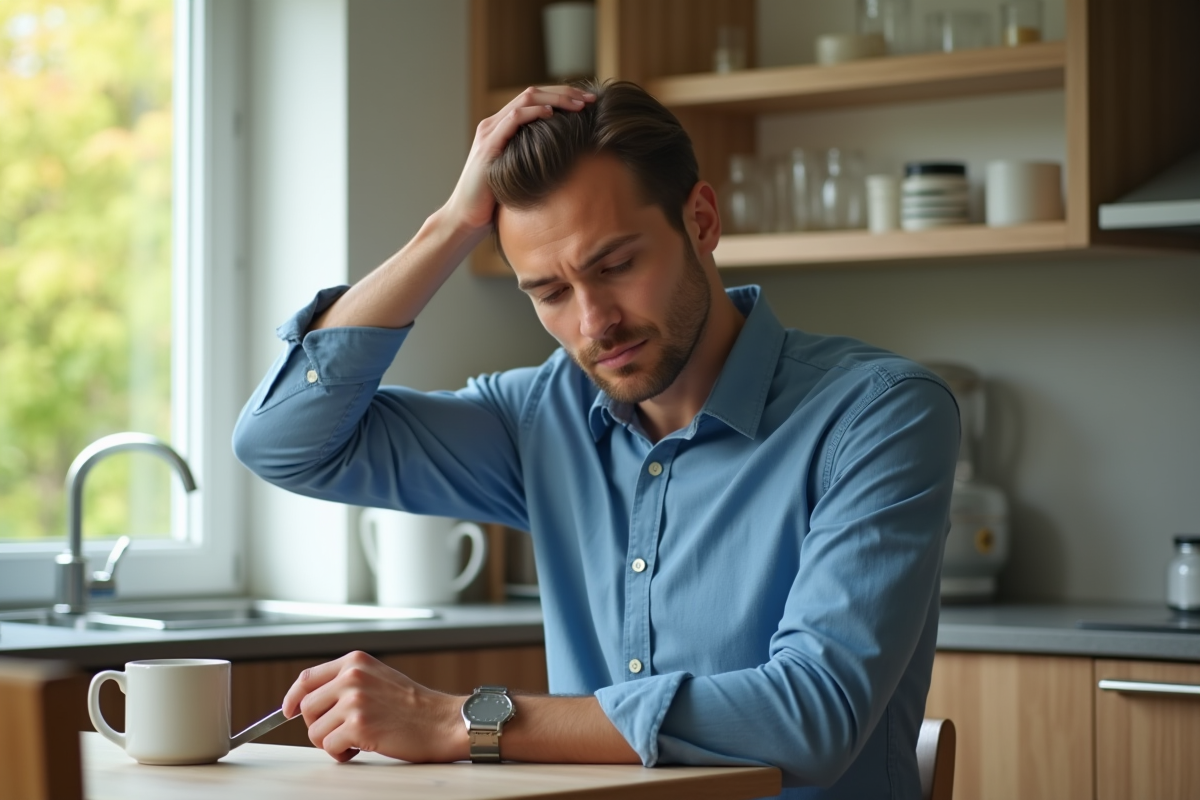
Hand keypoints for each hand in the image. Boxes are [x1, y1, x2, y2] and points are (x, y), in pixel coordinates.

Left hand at [282, 651, 465, 762]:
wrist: (440, 721)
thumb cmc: (413, 705)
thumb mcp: (377, 678)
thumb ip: (346, 682)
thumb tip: (308, 702)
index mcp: (355, 662)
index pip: (307, 678)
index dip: (293, 698)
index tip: (289, 710)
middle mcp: (352, 677)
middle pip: (307, 708)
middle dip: (318, 725)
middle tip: (341, 732)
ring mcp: (355, 701)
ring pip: (315, 731)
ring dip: (332, 742)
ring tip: (357, 740)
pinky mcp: (358, 726)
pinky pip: (329, 747)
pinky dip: (341, 754)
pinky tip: (361, 748)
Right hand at [442, 85, 594, 230]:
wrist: (466, 217)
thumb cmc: (496, 202)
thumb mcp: (522, 175)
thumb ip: (537, 160)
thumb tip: (571, 161)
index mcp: (504, 127)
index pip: (536, 100)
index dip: (564, 96)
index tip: (590, 103)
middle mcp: (496, 124)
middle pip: (534, 93)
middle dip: (566, 93)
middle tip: (592, 98)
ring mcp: (490, 132)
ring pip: (526, 99)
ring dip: (556, 99)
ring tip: (579, 105)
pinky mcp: (488, 145)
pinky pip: (513, 119)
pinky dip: (533, 113)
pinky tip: (552, 114)